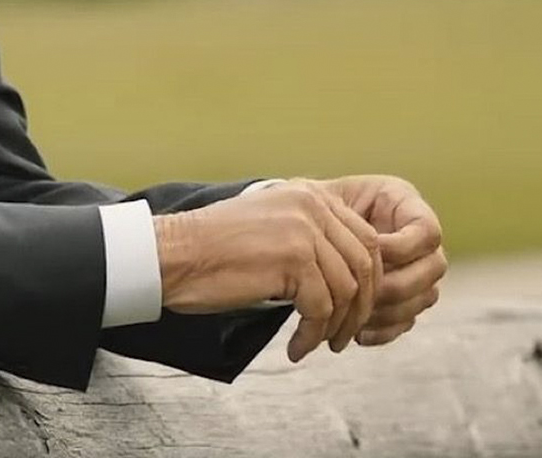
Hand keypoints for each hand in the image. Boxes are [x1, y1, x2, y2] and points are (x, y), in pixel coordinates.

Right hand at [154, 179, 382, 360]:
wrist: (172, 254)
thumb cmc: (212, 250)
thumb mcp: (271, 227)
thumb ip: (311, 238)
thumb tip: (347, 277)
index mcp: (311, 194)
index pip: (365, 239)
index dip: (368, 281)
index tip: (353, 311)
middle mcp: (313, 205)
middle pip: (365, 264)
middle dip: (361, 307)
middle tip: (343, 336)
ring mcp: (304, 230)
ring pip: (347, 290)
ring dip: (336, 327)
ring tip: (318, 345)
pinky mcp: (293, 260)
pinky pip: (321, 309)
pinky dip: (312, 336)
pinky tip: (296, 348)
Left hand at [313, 175, 445, 345]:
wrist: (310, 230)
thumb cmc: (319, 207)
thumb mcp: (331, 199)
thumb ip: (348, 215)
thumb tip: (372, 250)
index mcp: (407, 207)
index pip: (428, 231)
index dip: (404, 246)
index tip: (370, 250)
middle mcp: (421, 241)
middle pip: (434, 268)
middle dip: (397, 284)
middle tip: (362, 292)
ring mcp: (418, 273)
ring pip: (424, 298)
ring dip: (390, 310)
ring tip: (355, 314)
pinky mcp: (406, 301)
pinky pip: (407, 322)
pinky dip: (384, 330)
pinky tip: (358, 333)